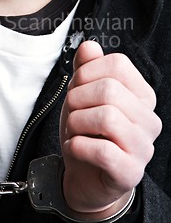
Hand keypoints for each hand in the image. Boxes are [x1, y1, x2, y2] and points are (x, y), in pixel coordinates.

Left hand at [60, 41, 161, 214]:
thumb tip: (89, 46)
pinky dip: (78, 146)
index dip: (87, 72)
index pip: (118, 64)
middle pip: (109, 89)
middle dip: (77, 99)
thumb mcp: (82, 94)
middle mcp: (149, 119)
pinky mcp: (130, 173)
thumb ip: (86, 68)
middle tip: (72, 113)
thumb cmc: (87, 131)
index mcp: (142, 95)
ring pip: (106, 117)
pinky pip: (102, 151)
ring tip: (74, 131)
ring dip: (76, 123)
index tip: (78, 88)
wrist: (85, 176)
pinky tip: (75, 148)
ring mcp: (143, 147)